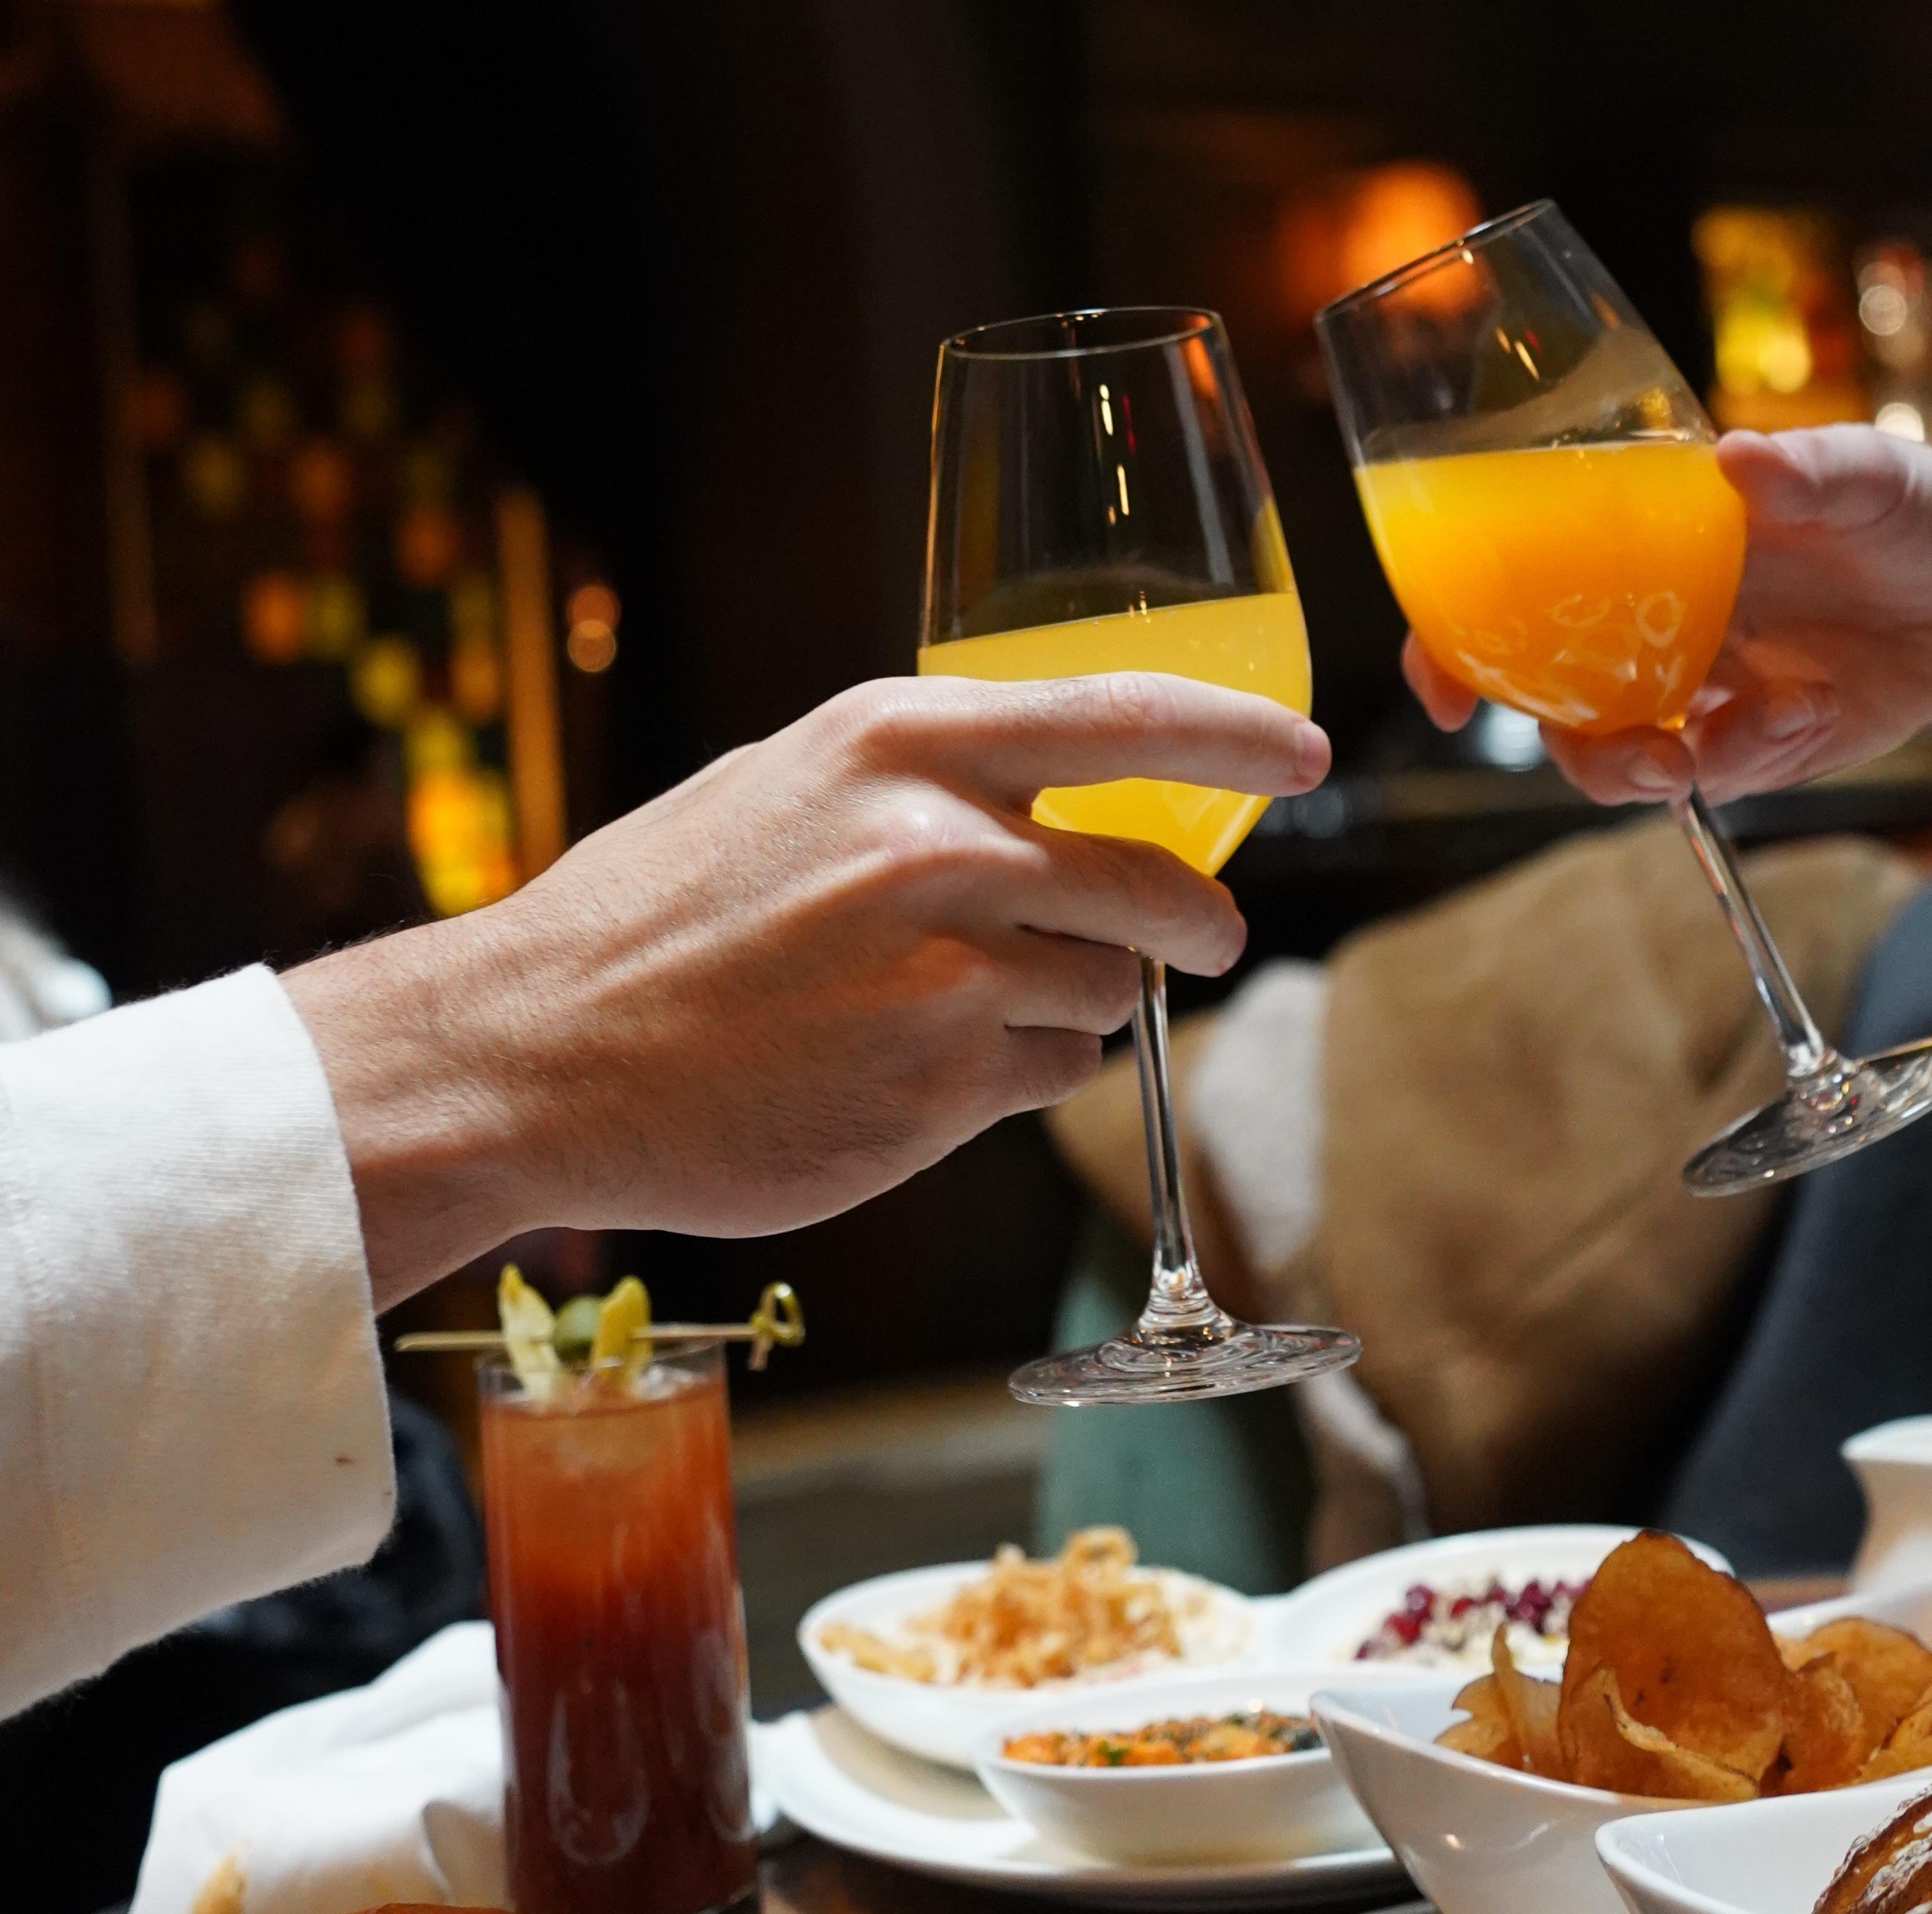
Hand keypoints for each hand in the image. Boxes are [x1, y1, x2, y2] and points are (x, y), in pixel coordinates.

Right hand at [286, 672, 1329, 1307]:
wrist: (538, 1052)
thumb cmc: (658, 916)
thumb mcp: (788, 787)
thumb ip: (928, 784)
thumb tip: (1054, 802)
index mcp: (899, 742)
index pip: (1127, 716)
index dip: (1241, 736)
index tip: (1306, 753)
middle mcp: (941, 849)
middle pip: (1158, 891)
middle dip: (1194, 927)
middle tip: (1194, 942)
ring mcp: (946, 978)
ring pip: (1107, 997)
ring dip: (1073, 1008)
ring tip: (954, 1012)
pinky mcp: (940, 1093)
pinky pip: (1053, 1079)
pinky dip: (1020, 1076)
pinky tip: (920, 1070)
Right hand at [1400, 421, 1931, 806]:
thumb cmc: (1915, 506)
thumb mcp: (1869, 472)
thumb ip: (1808, 468)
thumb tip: (1738, 457)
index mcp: (1641, 549)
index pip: (1511, 599)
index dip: (1455, 647)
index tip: (1450, 690)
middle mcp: (1651, 625)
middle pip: (1554, 704)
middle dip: (1575, 745)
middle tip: (1643, 754)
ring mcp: (1700, 691)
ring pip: (1622, 756)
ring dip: (1650, 770)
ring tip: (1712, 755)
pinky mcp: (1757, 744)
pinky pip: (1721, 773)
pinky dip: (1756, 756)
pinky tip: (1814, 714)